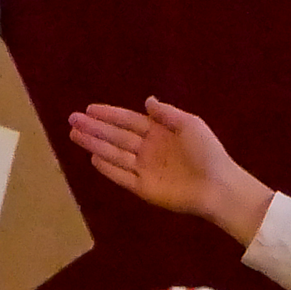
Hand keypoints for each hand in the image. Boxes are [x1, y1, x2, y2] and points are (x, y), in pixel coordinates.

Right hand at [65, 98, 274, 247]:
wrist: (218, 186)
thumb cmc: (208, 152)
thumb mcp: (189, 124)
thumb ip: (166, 113)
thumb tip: (147, 100)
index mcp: (160, 133)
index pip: (128, 121)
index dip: (109, 114)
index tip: (89, 108)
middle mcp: (149, 150)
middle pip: (116, 136)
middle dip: (94, 128)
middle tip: (72, 119)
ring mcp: (145, 169)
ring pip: (114, 154)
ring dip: (95, 144)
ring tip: (74, 134)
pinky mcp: (144, 189)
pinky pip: (122, 176)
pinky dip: (108, 168)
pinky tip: (92, 158)